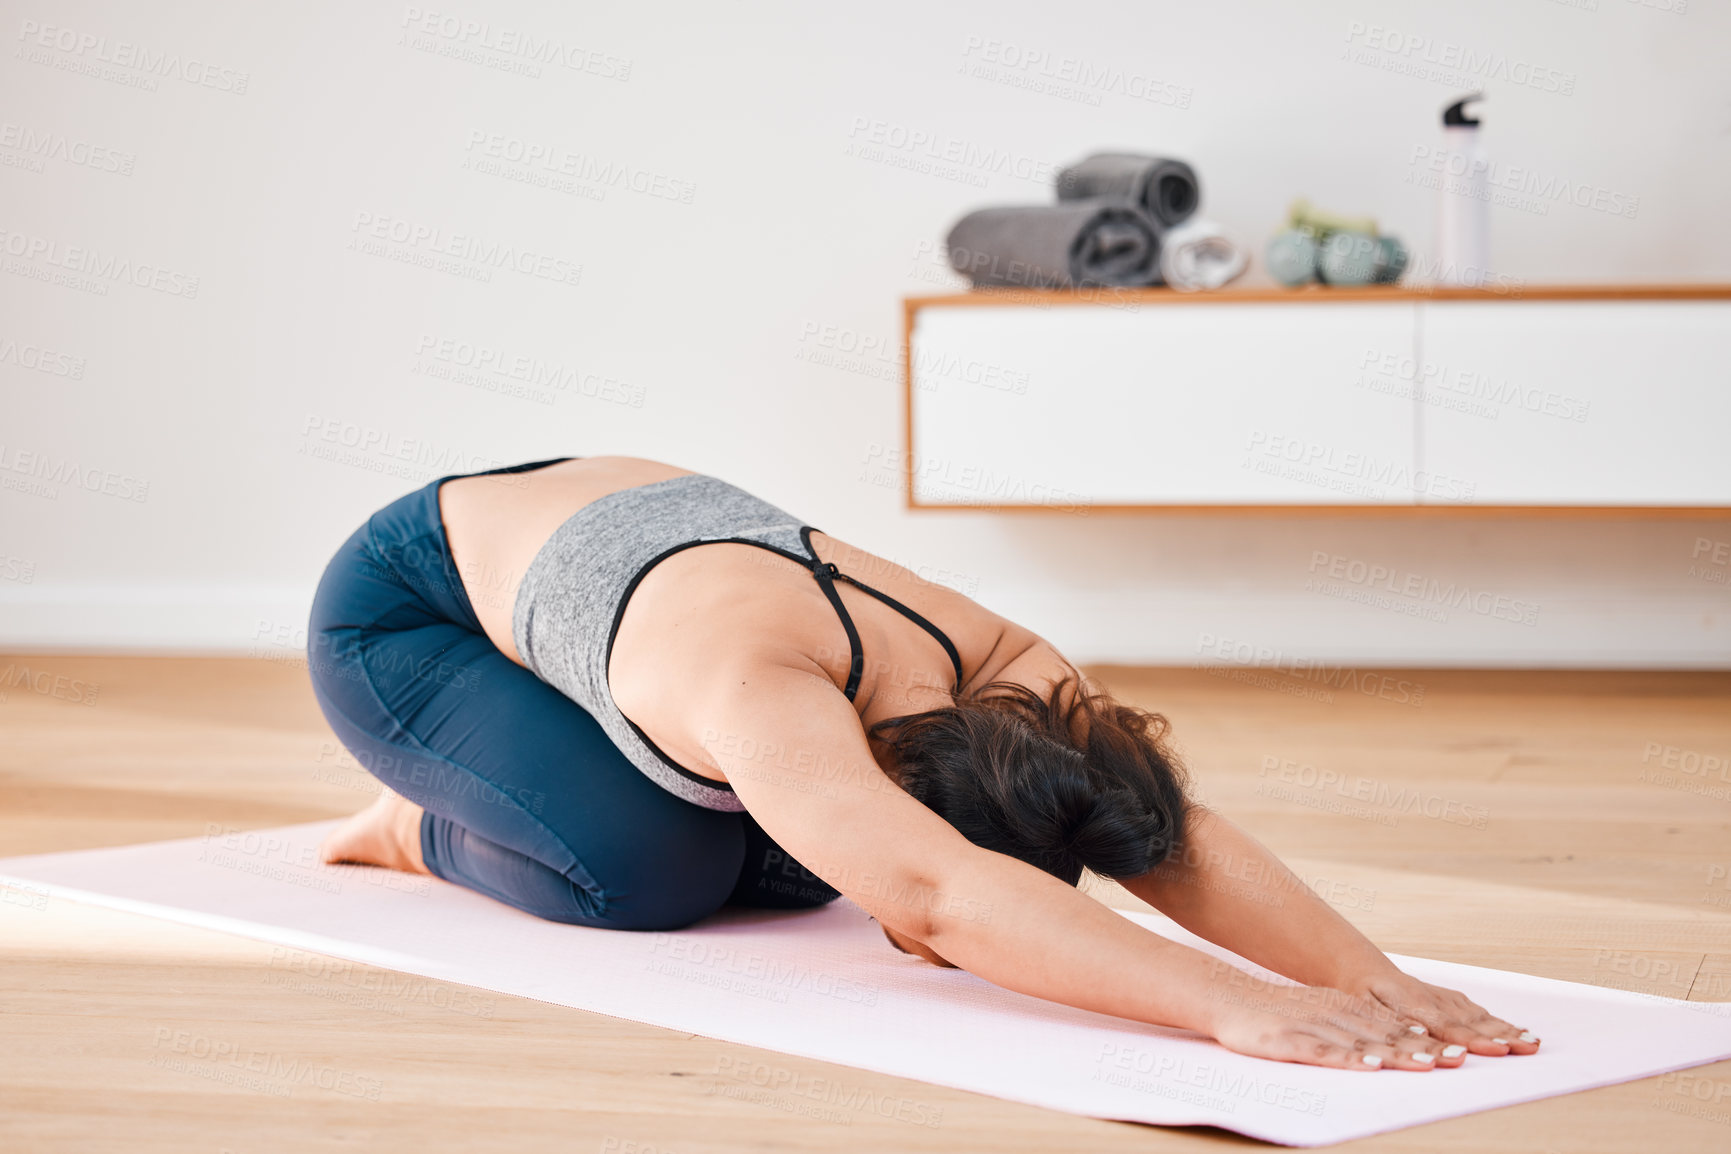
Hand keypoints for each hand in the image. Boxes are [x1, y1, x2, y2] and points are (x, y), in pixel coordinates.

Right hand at [1206, 972, 1450, 1070]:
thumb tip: (1406, 1038)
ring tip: (1427, 1063)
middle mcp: (1336, 1015)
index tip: (1462, 1053)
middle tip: (1457, 1059)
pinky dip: (1349, 1058)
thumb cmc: (1279, 1012)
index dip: (1430, 1040)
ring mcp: (1314, 1026)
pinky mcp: (1290, 1040)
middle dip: (1424, 1048)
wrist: (1230, 998)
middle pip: (1386, 1035)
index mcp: (1347, 1008)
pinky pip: (1324, 1051)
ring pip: (1362, 1043)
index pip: (1395, 1026)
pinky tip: (1369, 1065)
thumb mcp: (1325, 1012)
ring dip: (1396, 1053)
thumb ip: (1361, 1025)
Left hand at [1352, 969, 1539, 1057]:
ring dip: (1503, 1028)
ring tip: (1530, 1043)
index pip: (1444, 1024)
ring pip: (1475, 1014)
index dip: (1469, 1038)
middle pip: (1467, 1020)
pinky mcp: (1444, 998)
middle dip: (1499, 1035)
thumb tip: (1421, 1035)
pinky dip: (1494, 1021)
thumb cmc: (1356, 990)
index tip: (1493, 1049)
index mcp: (1408, 1001)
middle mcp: (1429, 998)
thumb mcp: (1361, 1005)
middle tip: (1526, 1048)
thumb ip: (1389, 1020)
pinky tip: (1512, 1031)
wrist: (1358, 967)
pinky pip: (1472, 1010)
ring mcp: (1439, 997)